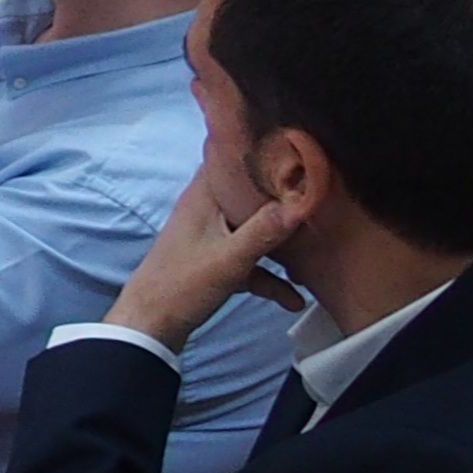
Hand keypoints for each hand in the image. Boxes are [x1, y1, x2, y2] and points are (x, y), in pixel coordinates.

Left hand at [102, 149, 309, 351]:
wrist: (151, 326)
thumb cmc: (183, 284)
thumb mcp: (230, 257)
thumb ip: (265, 229)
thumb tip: (305, 197)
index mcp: (203, 197)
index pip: (229, 157)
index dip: (260, 149)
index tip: (296, 147)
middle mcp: (206, 211)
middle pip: (249, 195)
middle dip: (282, 199)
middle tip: (321, 198)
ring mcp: (211, 238)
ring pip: (253, 231)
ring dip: (281, 245)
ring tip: (315, 253)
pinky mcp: (214, 264)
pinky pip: (249, 263)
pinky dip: (270, 278)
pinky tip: (294, 299)